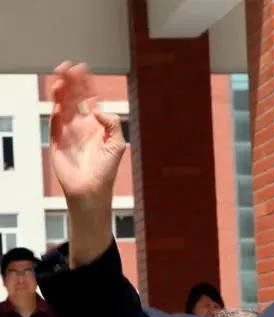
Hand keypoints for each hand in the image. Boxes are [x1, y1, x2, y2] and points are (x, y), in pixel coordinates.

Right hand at [49, 61, 126, 265]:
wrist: (92, 191)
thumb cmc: (106, 172)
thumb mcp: (117, 144)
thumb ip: (113, 124)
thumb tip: (98, 109)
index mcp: (95, 125)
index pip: (89, 99)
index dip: (86, 84)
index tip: (83, 69)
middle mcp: (80, 126)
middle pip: (74, 98)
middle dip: (71, 82)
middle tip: (69, 66)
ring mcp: (67, 132)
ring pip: (62, 106)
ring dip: (61, 91)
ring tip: (60, 76)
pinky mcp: (57, 142)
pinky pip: (54, 122)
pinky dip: (55, 110)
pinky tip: (57, 99)